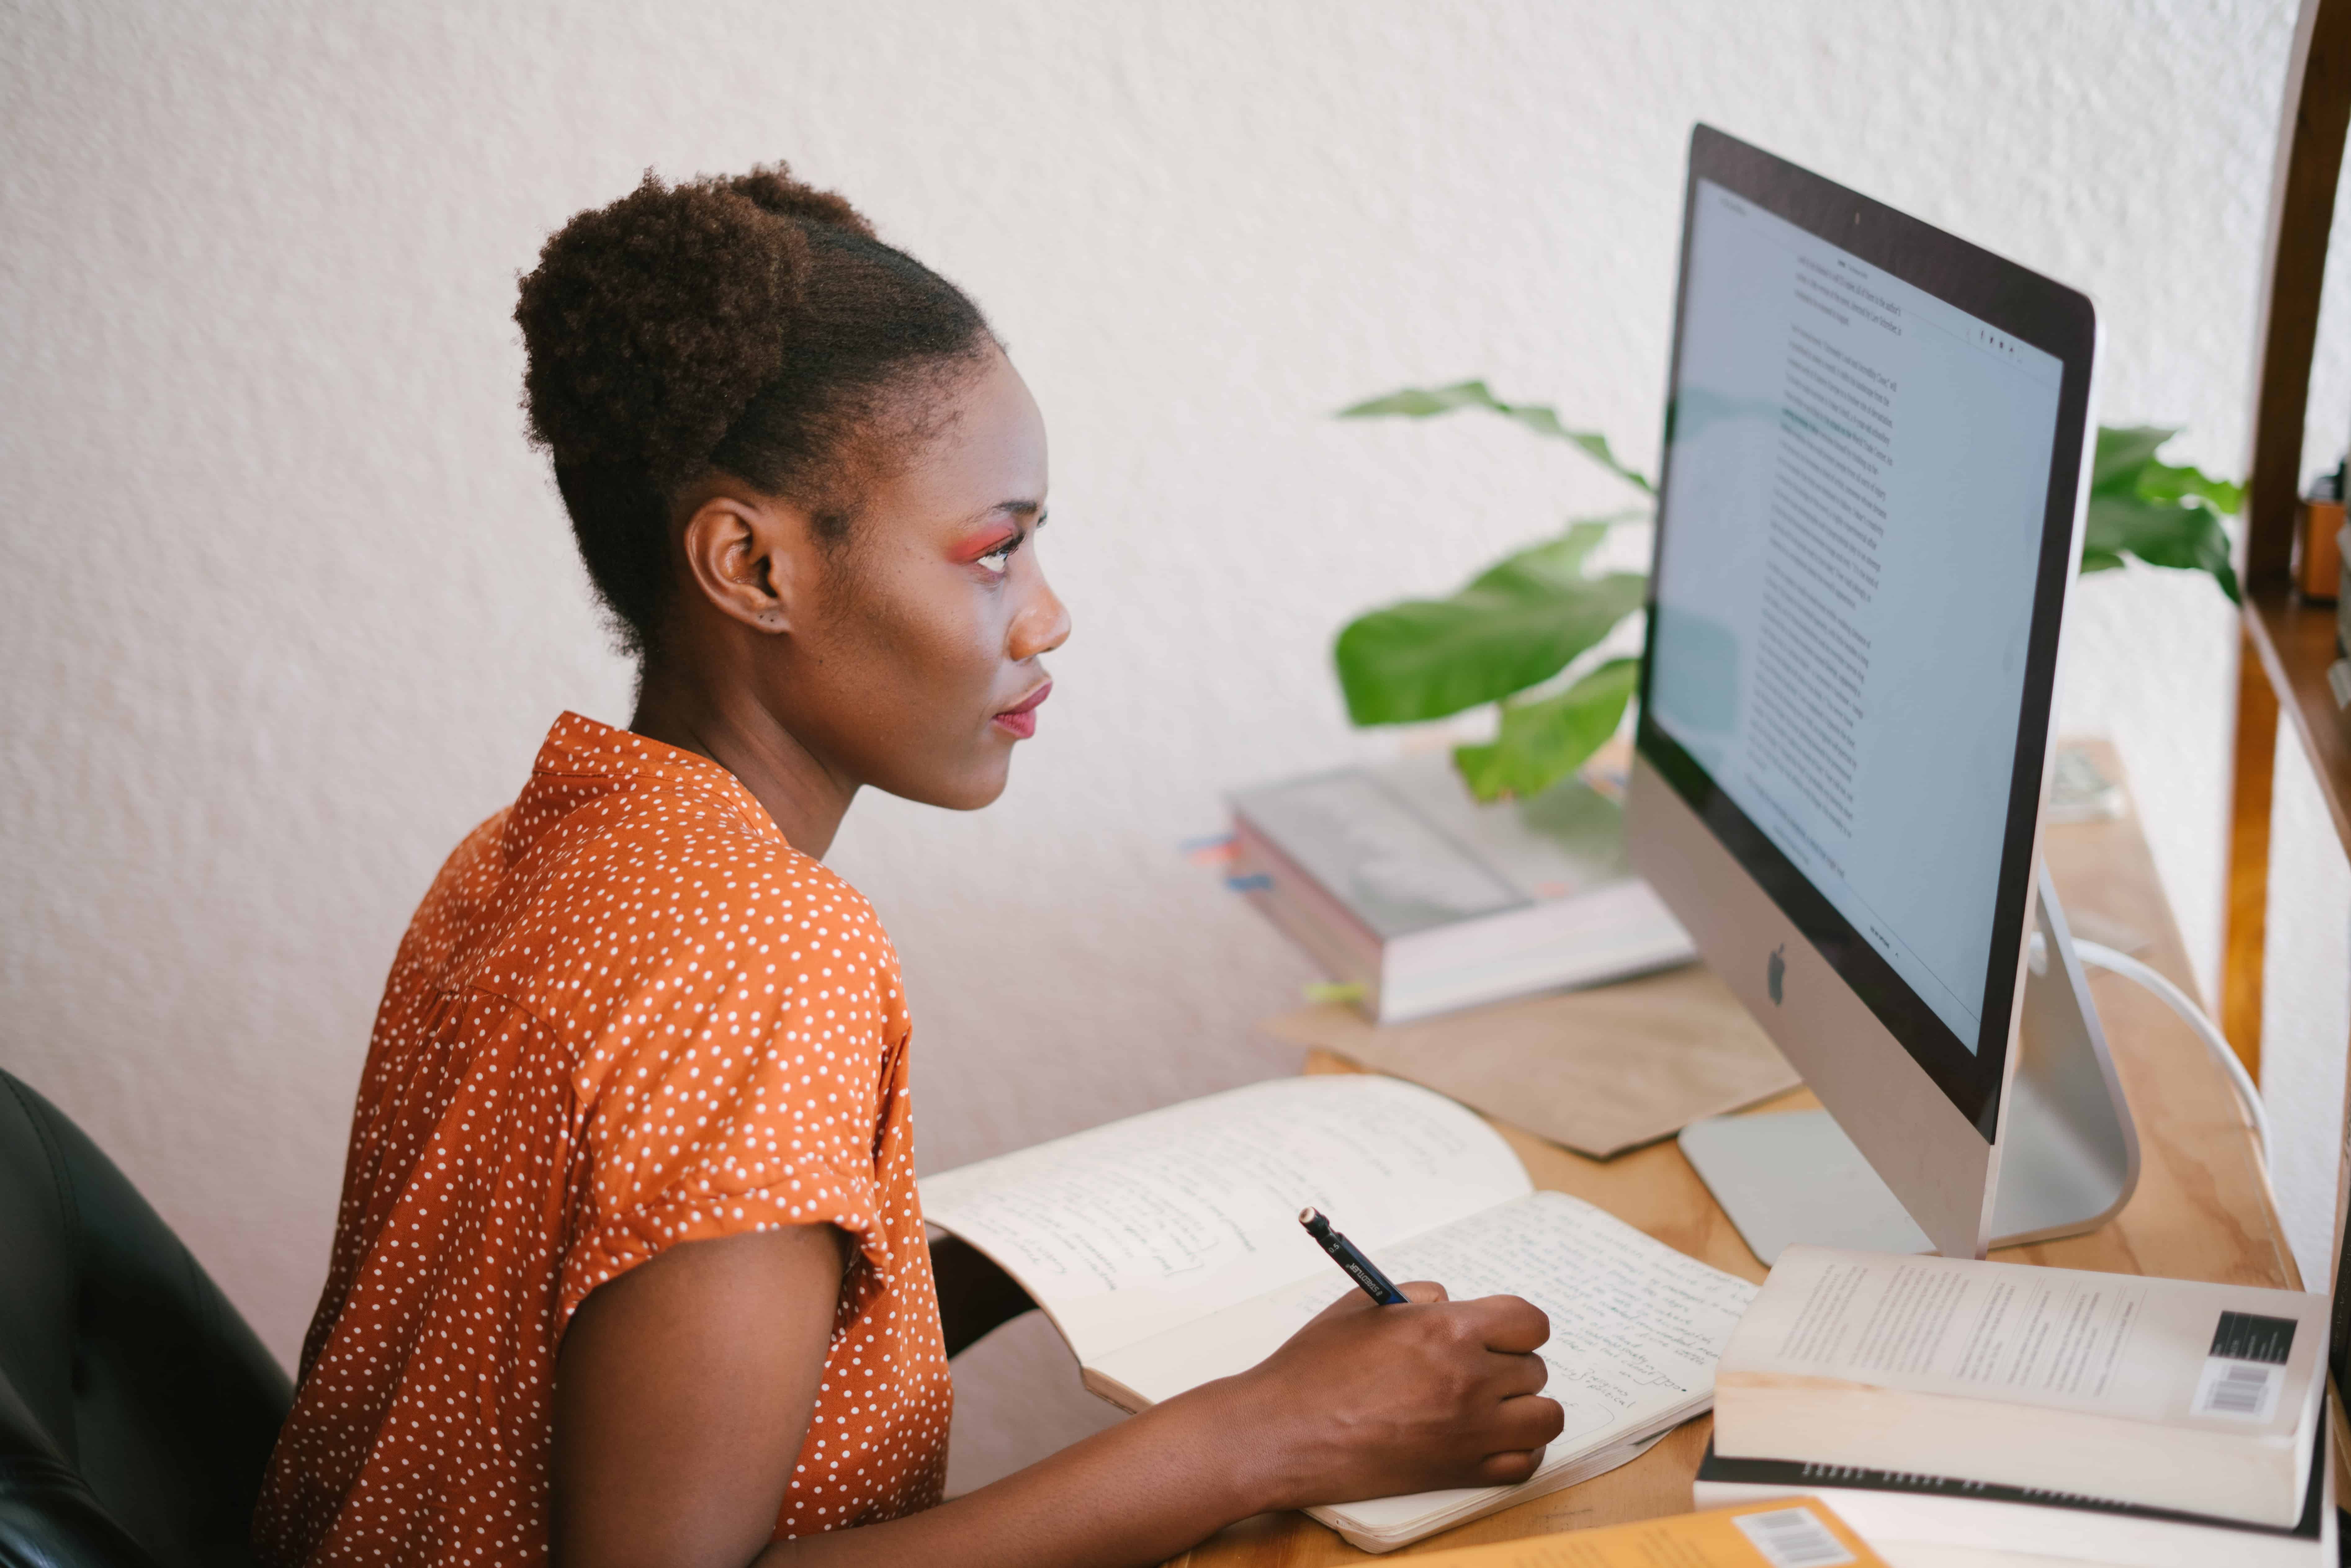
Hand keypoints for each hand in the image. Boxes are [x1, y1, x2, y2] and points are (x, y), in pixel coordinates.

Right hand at [1213, 1282, 1564, 1511]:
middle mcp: (1469, 1379)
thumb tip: (1451, 1303)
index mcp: (1448, 1330)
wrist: (1284, 1431)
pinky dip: (1520, 1449)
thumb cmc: (1315, 1368)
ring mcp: (1469, 1431)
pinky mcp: (1460, 1472)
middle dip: (1509, 1362)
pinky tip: (1496, 1437)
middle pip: (1534, 1368)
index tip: (1498, 1331)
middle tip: (1475, 1367)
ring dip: (1525, 1406)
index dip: (1515, 1324)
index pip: (1529, 1321)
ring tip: (1495, 1403)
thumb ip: (1419, 1296)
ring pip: (1544, 1416)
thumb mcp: (1363, 1305)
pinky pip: (1526, 1462)